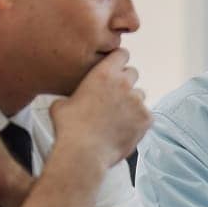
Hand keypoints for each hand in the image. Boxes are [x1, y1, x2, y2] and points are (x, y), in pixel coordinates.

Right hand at [48, 49, 150, 170]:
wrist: (84, 152)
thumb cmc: (69, 128)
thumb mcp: (61, 104)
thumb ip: (72, 95)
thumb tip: (68, 100)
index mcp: (103, 74)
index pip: (121, 54)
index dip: (118, 60)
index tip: (116, 66)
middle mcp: (124, 83)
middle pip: (133, 73)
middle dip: (125, 82)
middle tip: (114, 96)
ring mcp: (137, 101)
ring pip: (139, 95)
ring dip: (131, 102)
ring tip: (116, 118)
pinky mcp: (146, 119)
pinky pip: (145, 115)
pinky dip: (137, 121)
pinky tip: (123, 130)